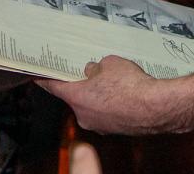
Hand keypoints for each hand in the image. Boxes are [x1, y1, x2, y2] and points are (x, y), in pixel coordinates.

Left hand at [38, 56, 162, 134]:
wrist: (156, 107)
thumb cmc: (129, 84)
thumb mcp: (109, 63)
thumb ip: (95, 67)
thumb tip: (92, 71)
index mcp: (76, 97)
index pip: (53, 86)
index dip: (44, 78)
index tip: (37, 74)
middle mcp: (83, 115)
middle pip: (74, 97)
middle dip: (80, 84)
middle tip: (89, 70)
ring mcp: (99, 126)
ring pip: (91, 106)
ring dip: (97, 95)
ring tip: (113, 81)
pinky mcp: (115, 130)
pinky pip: (106, 114)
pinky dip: (110, 104)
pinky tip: (123, 93)